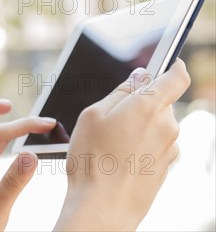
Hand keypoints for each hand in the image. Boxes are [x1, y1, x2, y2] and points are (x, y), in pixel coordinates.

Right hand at [55, 59, 190, 230]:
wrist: (103, 206)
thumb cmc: (92, 159)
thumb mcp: (93, 115)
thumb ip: (120, 91)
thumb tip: (139, 76)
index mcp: (149, 105)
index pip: (177, 77)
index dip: (174, 67)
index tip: (168, 64)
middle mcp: (167, 125)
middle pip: (161, 102)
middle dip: (141, 103)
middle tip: (112, 116)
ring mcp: (170, 148)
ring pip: (157, 125)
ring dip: (140, 127)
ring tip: (111, 143)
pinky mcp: (166, 167)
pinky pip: (156, 145)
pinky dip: (141, 146)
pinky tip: (119, 158)